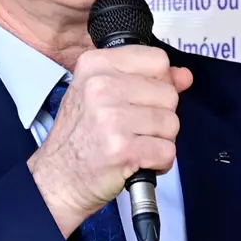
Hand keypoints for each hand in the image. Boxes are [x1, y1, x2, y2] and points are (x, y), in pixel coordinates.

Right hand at [28, 46, 192, 237]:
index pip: (157, 60)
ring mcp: (112, 118)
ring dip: (159, 141)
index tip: (143, 100)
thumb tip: (184, 76)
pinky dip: (159, 163)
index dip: (159, 83)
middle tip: (133, 130)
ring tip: (133, 146)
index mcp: (95, 66)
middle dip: (160, 117)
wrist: (57, 180)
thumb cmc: (79, 138)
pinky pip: (167, 151)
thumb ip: (145, 80)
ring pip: (171, 123)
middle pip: (168, 94)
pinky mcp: (123, 149)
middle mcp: (101, 87)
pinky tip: (137, 162)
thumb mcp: (102, 95)